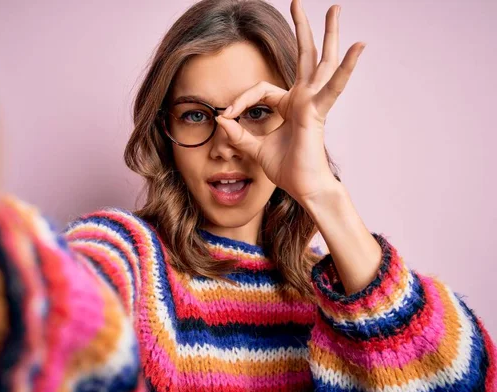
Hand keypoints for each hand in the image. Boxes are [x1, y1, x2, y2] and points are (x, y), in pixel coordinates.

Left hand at [216, 0, 364, 205]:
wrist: (302, 187)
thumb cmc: (286, 168)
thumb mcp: (254, 148)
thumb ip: (238, 133)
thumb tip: (220, 121)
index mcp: (291, 104)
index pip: (261, 90)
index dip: (240, 101)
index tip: (225, 116)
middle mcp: (304, 98)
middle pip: (304, 56)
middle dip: (302, 29)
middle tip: (297, 1)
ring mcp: (313, 101)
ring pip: (322, 61)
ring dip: (328, 34)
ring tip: (334, 8)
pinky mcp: (318, 110)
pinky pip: (332, 86)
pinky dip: (346, 68)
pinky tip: (359, 46)